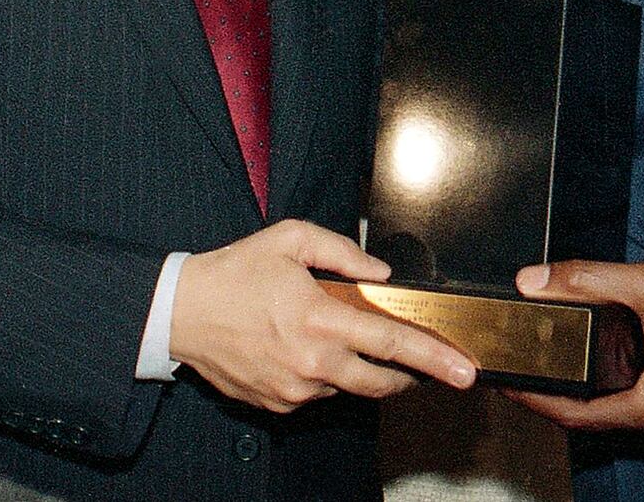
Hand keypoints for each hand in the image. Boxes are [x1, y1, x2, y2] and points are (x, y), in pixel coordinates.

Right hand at [168, 220, 475, 412]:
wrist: (179, 313)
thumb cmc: (234, 273)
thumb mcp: (288, 239)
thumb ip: (341, 251)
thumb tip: (380, 275)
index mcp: (319, 319)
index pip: (391, 342)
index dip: (434, 358)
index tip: (464, 370)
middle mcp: (312, 362)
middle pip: (381, 383)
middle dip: (412, 378)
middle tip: (426, 367)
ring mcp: (296, 389)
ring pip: (348, 387)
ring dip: (357, 369)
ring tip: (335, 338)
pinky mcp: (280, 405)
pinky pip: (317, 394)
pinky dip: (322, 375)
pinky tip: (300, 350)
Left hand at [505, 243, 643, 442]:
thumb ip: (588, 281)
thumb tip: (536, 282)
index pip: (579, 416)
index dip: (536, 399)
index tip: (506, 383)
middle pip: (601, 418)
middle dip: (561, 394)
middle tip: (525, 366)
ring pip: (626, 409)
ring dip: (593, 388)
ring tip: (555, 359)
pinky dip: (622, 382)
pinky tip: (605, 354)